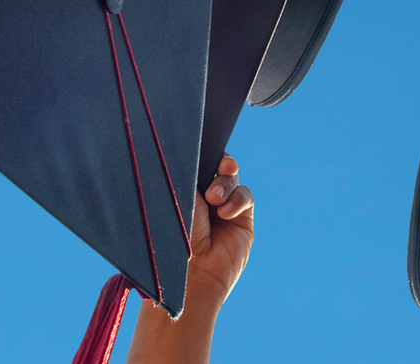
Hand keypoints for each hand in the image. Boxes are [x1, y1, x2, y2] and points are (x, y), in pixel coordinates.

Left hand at [187, 153, 254, 305]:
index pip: (195, 160)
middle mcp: (201, 195)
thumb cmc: (174, 234)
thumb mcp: (176, 196)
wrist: (190, 271)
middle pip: (217, 164)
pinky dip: (237, 200)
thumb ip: (185, 172)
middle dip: (221, 163)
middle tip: (220, 167)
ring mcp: (222, 206)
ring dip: (226, 184)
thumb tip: (189, 147)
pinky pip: (246, 196)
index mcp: (180, 187)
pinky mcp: (242, 219)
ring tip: (214, 201)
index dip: (203, 151)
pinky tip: (225, 213)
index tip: (205, 146)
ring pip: (232, 178)